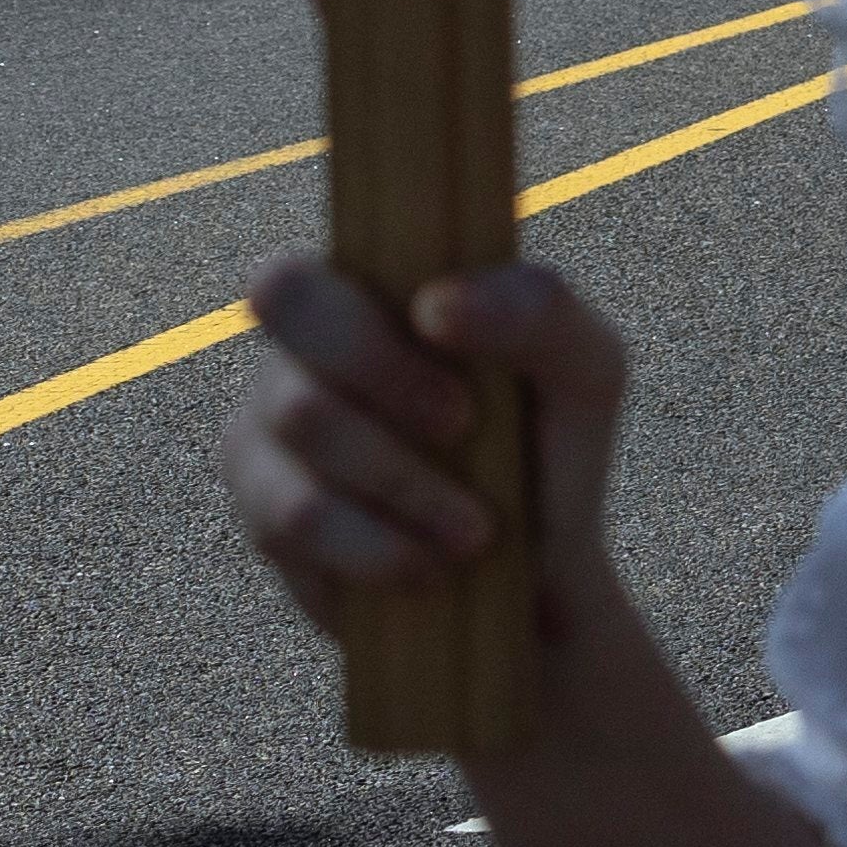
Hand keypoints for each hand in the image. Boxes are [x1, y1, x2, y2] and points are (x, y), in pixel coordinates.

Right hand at [218, 246, 632, 661]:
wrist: (533, 580)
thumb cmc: (550, 447)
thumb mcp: (585, 369)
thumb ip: (539, 310)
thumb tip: (436, 303)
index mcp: (367, 290)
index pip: (301, 266)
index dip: (362, 297)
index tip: (446, 342)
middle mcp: (298, 350)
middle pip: (284, 310)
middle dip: (389, 373)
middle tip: (464, 426)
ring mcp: (264, 432)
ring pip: (305, 420)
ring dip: (408, 480)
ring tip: (474, 528)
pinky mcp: (262, 516)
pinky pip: (298, 518)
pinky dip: (380, 544)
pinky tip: (427, 564)